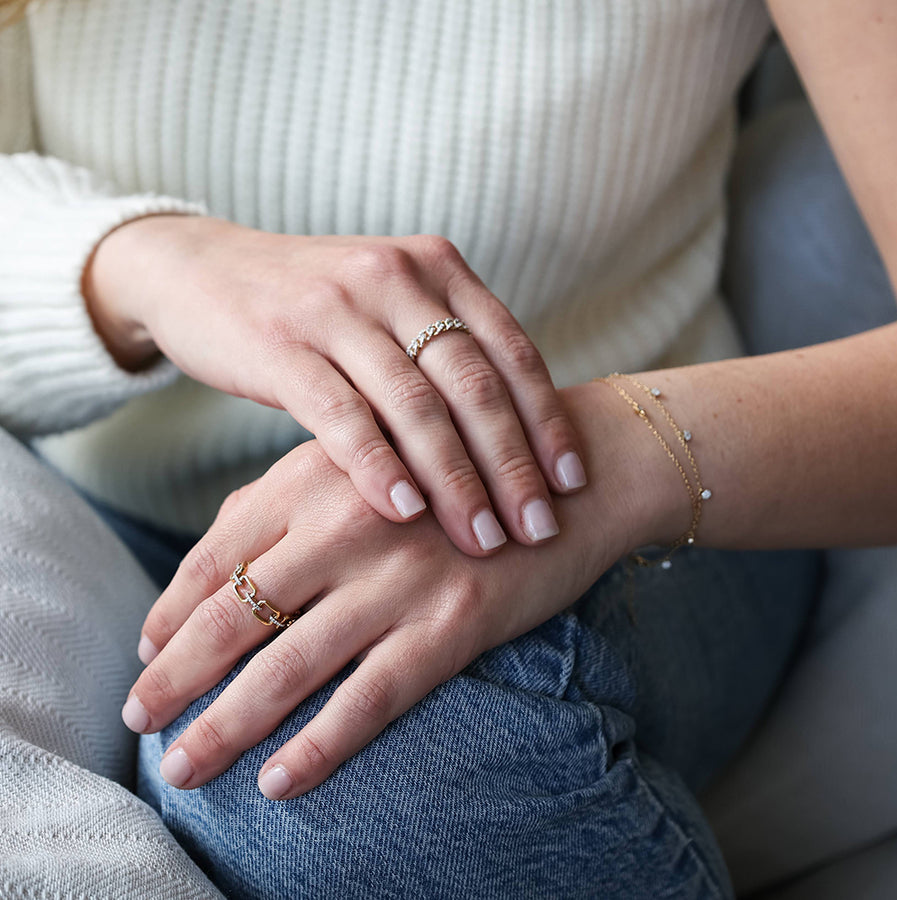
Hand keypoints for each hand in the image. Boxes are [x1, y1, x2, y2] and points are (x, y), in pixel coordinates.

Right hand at [84, 215, 587, 555]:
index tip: (572, 485)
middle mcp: (396, 278)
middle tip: (539, 529)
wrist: (201, 270)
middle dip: (513, 465)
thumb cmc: (313, 308)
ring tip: (482, 539)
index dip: (548, 422)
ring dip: (456, 480)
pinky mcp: (281, 344)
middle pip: (474, 385)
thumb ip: (444, 353)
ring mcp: (337, 308)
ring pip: (416, 406)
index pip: (512, 352)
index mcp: (437, 269)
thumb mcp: (390, 308)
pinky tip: (406, 512)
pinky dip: (379, 466)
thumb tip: (513, 438)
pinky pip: (342, 414)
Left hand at [121, 383, 664, 799]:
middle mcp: (348, 523)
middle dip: (175, 676)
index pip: (216, 554)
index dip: (169, 609)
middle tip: (138, 720)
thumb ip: (285, 499)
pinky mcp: (453, 622)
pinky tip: (279, 783)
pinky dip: (319, 746)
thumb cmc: (456, 469)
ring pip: (289, 665)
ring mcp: (400, 576)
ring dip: (226, 724)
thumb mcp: (364, 461)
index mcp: (317, 475)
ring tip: (183, 768)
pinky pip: (370, 698)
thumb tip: (210, 557)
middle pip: (234, 614)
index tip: (145, 651)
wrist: (573, 475)